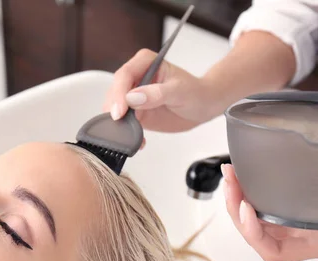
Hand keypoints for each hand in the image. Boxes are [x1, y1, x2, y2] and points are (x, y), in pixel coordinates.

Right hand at [103, 49, 217, 133]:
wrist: (203, 106)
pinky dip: (127, 132)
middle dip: (114, 108)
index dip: (119, 92)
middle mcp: (136, 78)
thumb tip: (132, 97)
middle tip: (120, 123)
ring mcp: (134, 96)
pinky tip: (139, 140)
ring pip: (115, 107)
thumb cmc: (195, 92)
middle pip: (115, 91)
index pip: (125, 74)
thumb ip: (156, 94)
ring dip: (118, 122)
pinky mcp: (136, 112)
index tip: (120, 110)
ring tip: (129, 134)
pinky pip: (125, 122)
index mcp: (145, 63)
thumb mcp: (179, 91)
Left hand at [221, 163, 317, 260]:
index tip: (246, 207)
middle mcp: (302, 232)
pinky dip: (254, 186)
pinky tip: (248, 169)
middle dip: (235, 210)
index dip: (253, 234)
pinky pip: (268, 197)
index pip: (273, 251)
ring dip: (238, 197)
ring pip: (258, 215)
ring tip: (231, 173)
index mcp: (317, 243)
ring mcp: (300, 214)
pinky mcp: (301, 196)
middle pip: (256, 233)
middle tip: (230, 181)